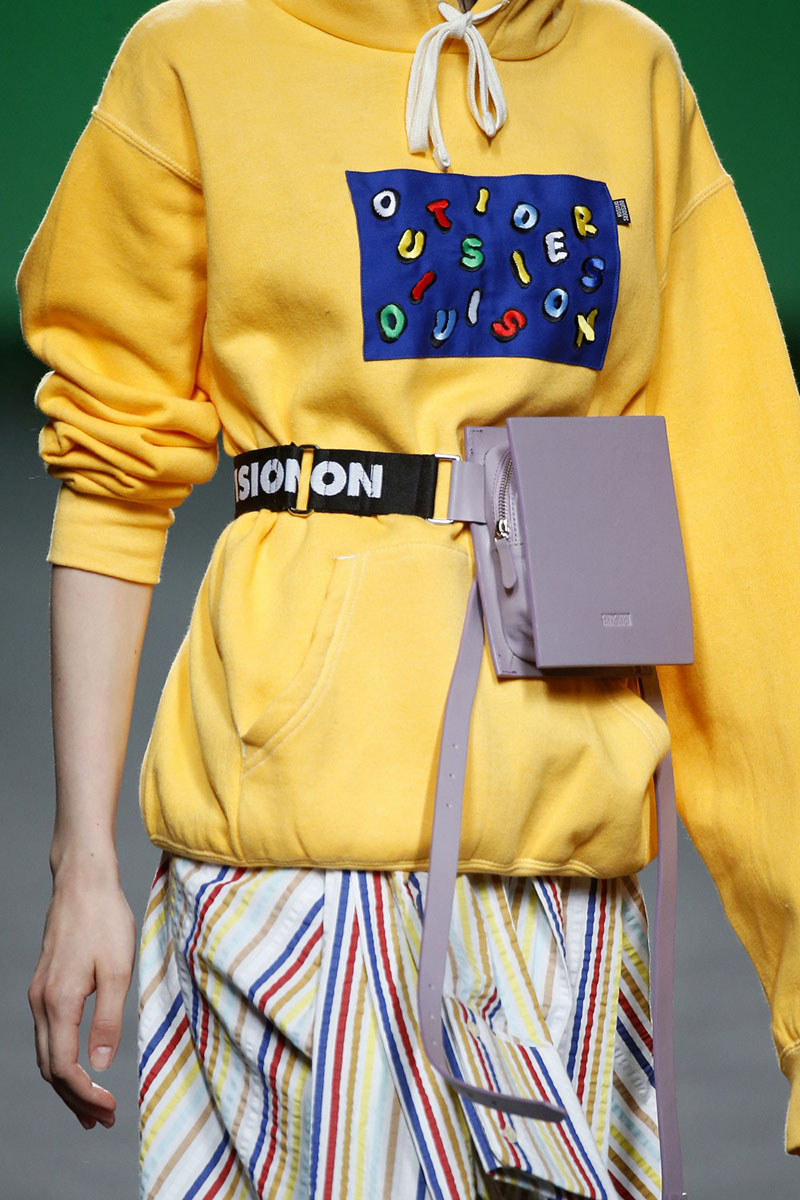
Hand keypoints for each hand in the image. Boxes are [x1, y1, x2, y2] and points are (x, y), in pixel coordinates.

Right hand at [28, 860, 135, 1129]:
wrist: (82, 881)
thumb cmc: (105, 920)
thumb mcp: (118, 970)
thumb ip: (107, 1021)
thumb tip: (98, 1066)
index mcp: (58, 1003)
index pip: (63, 1069)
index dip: (84, 1096)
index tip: (109, 1110)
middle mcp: (41, 1003)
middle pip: (50, 1069)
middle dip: (75, 1100)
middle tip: (103, 1120)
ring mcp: (39, 994)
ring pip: (46, 1053)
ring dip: (68, 1083)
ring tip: (93, 1106)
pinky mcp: (44, 985)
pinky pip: (48, 1035)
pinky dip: (62, 1059)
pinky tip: (79, 1065)